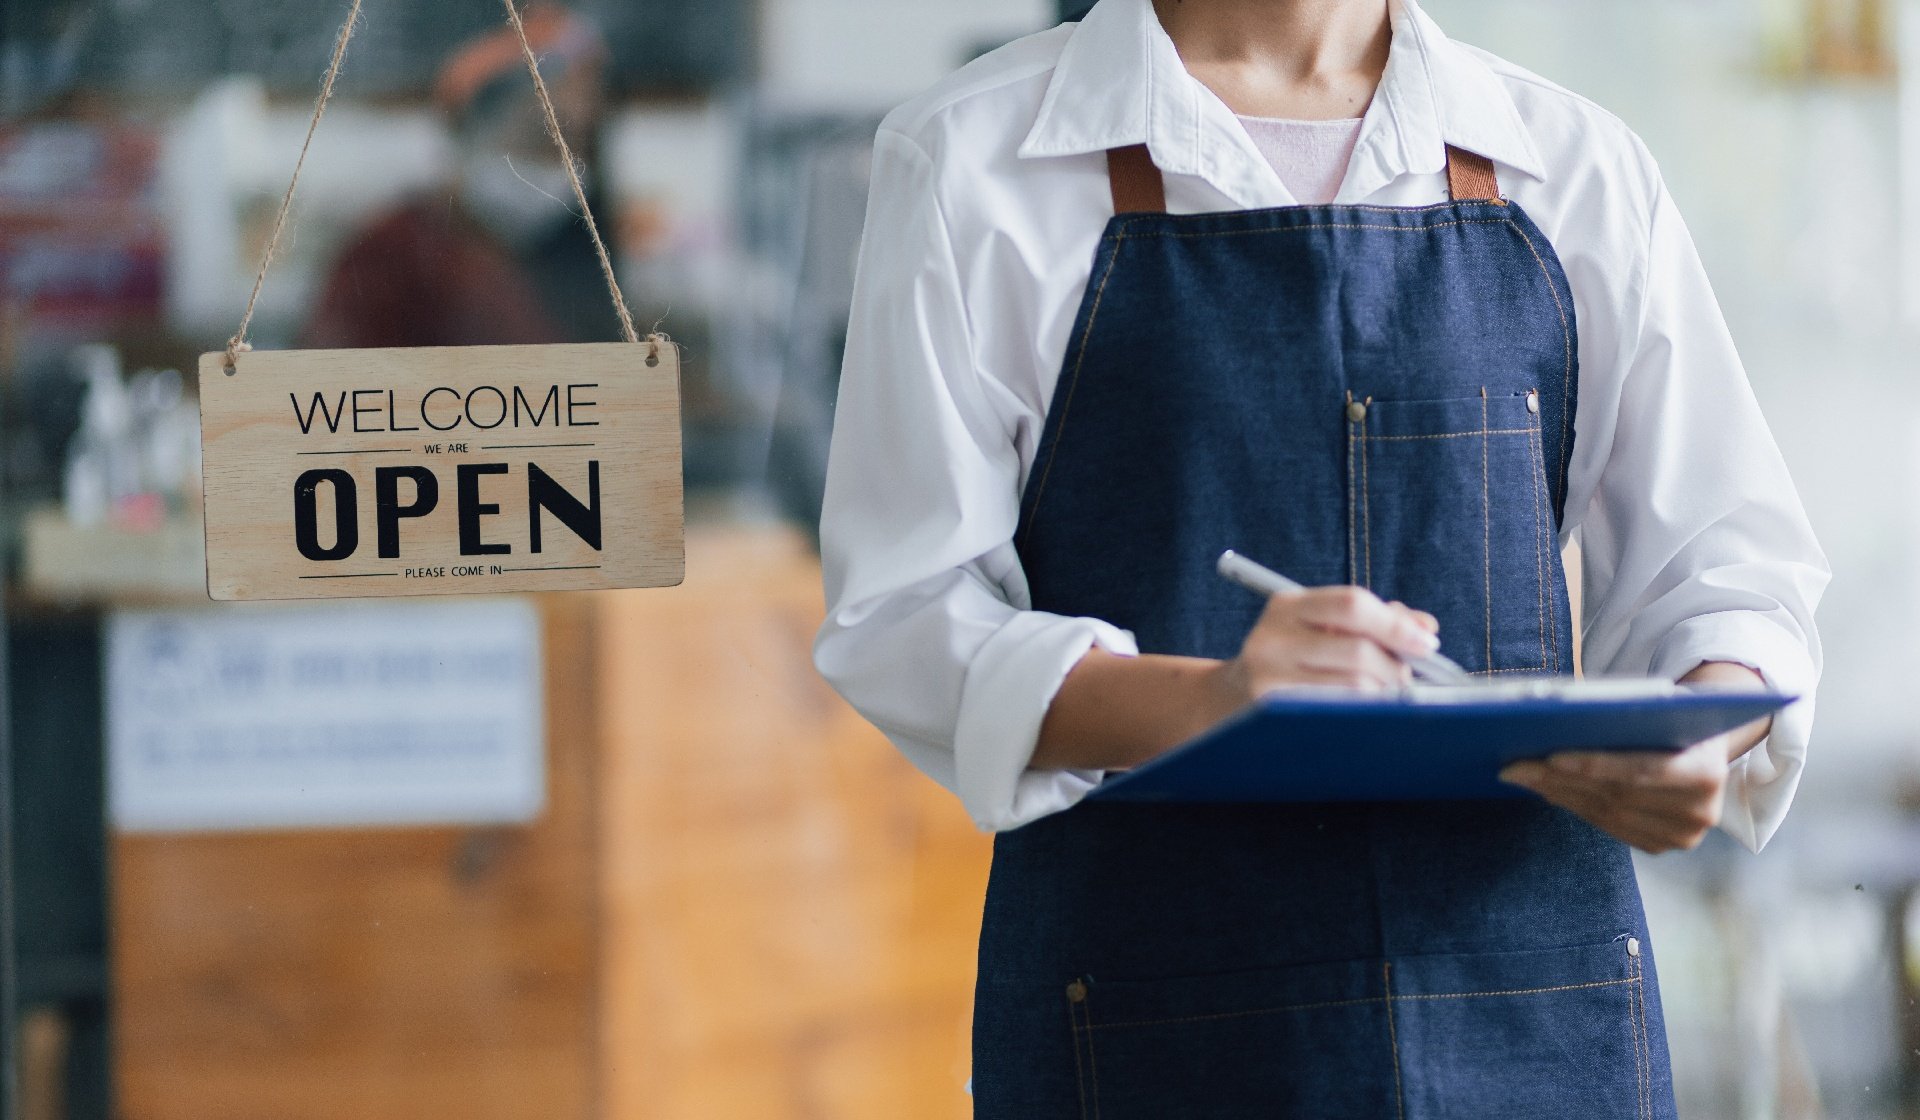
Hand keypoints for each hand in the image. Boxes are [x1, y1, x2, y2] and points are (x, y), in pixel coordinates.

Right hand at [1204, 586, 1440, 718]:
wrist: (1226, 702)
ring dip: (1382, 694)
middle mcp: (1271, 636)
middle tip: (1406, 678)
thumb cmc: (1289, 662)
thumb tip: (1424, 628)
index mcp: (1287, 605)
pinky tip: (1362, 713)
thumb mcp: (1322, 630)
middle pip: (1357, 649)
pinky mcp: (1270, 711)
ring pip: (1353, 686)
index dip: (1396, 624)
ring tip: (1382, 696)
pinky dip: (1362, 713)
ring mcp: (1267, 676)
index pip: (1351, 603)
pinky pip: (1337, 713)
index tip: (1427, 643)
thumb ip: (1374, 622)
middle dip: (1395, 667)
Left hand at [1499, 734, 1730, 853]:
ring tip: (1523, 776)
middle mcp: (1700, 812)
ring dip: (1560, 794)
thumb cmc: (1677, 722)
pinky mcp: (1662, 845)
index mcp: (1707, 772)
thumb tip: (1562, 722)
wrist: (1709, 753)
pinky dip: (1575, 806)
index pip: (1642, 771)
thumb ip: (1629, 718)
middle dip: (1561, 779)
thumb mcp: (1665, 712)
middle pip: (1617, 796)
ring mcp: (1682, 835)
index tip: (1551, 757)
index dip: (1596, 765)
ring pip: (1607, 815)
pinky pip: (1609, 828)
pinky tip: (1547, 790)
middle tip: (1516, 766)